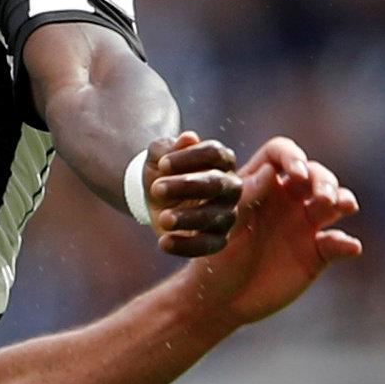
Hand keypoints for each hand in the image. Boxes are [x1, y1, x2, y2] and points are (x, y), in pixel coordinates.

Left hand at [144, 130, 240, 257]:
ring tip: (162, 218)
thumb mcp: (159, 155)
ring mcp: (227, 213)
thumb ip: (170, 147)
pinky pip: (208, 246)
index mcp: (220, 160)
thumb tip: (188, 138)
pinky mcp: (218, 238)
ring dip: (187, 218)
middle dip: (186, 186)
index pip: (214, 153)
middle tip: (156, 189)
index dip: (189, 157)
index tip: (161, 164)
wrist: (154, 195)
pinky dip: (186, 246)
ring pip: (214, 217)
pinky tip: (163, 242)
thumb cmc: (162, 170)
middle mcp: (230, 186)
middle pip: (217, 183)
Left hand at [184, 136, 360, 327]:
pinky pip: (339, 243)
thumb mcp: (224, 226)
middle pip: (315, 173)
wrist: (221, 300)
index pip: (280, 154)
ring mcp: (304, 225)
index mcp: (258, 184)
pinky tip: (347, 246)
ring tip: (342, 207)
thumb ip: (246, 198)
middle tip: (321, 198)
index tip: (296, 173)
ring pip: (333, 201)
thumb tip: (270, 171)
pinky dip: (347, 243)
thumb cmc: (214, 258)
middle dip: (323, 180)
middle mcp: (285, 199)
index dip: (292, 156)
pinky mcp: (318, 253)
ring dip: (341, 199)